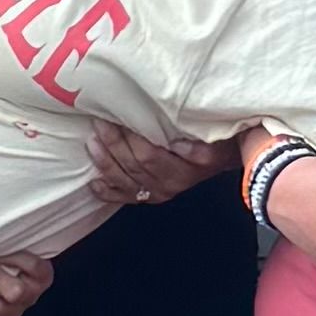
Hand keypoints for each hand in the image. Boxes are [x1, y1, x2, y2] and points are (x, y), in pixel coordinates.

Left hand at [87, 120, 226, 209]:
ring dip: (105, 161)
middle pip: (132, 166)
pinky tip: (93, 182)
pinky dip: (106, 191)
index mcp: (182, 173)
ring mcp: (155, 194)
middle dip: (113, 144)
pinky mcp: (148, 198)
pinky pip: (123, 197)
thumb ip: (201, 149)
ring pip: (123, 180)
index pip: (149, 155)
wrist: (223, 161)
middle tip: (100, 123)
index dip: (130, 139)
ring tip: (92, 142)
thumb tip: (176, 146)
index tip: (118, 118)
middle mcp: (167, 186)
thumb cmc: (218, 145)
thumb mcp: (216, 145)